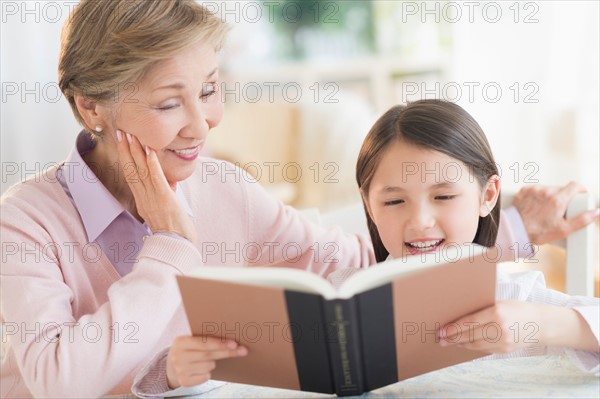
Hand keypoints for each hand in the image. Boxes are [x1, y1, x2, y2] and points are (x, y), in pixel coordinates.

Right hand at [115, 130, 196, 241]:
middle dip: (125, 149)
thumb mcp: (167, 209)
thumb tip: (170, 182)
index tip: (121, 141)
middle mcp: (144, 198)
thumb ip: (166, 193)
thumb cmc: (174, 231)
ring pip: (141, 172)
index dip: (125, 157)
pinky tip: (150, 150)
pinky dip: (152, 163)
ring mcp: (153, 198)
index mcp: (143, 201)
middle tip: (120, 131)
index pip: (131, 175)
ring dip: (136, 151)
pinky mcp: (165, 199)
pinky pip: (156, 179)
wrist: (177, 247)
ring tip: (130, 135)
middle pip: (132, 170)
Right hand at [166, 336, 247, 388]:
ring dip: (213, 363)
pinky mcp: (184, 381)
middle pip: (209, 355)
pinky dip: (207, 372)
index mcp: (180, 342)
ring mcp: (180, 370)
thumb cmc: (188, 349)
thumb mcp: (191, 340)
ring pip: (209, 366)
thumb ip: (205, 338)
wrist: (172, 365)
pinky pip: (205, 376)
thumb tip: (230, 339)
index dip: (220, 343)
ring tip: (206, 359)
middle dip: (226, 352)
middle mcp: (178, 356)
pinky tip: (201, 368)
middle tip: (242, 350)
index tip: (234, 344)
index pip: (203, 342)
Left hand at [439, 301, 598, 352]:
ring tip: (449, 342)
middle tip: (440, 338)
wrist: (540, 323)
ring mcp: (503, 341)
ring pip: (475, 344)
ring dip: (460, 343)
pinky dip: (472, 347)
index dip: (454, 328)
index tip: (442, 330)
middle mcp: (499, 328)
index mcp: (496, 312)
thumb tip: (459, 316)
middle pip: (470, 335)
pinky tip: (464, 344)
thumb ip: (482, 309)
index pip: (469, 322)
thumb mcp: (499, 303)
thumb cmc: (517, 309)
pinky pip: (484, 349)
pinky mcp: (505, 350)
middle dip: (453, 337)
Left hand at [512, 181, 598, 243]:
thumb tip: (597, 212)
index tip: (581, 196)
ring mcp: (533, 190)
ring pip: (548, 189)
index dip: (580, 190)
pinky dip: (538, 196)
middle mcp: (546, 191)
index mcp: (557, 199)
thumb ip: (583, 220)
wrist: (514, 230)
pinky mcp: (524, 191)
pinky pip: (536, 190)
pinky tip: (536, 207)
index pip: (575, 185)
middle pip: (561, 188)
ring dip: (550, 197)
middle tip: (561, 210)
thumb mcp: (564, 229)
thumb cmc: (538, 232)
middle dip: (564, 197)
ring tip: (546, 211)